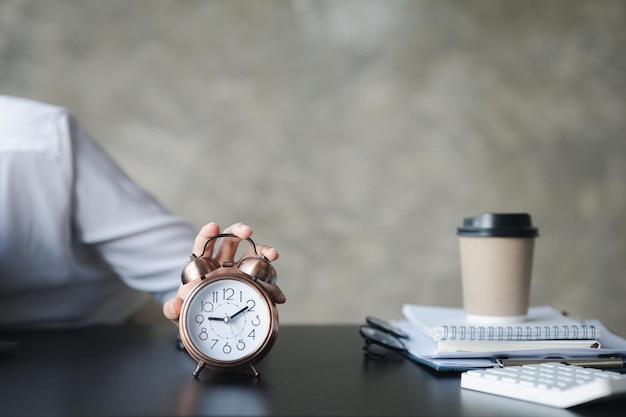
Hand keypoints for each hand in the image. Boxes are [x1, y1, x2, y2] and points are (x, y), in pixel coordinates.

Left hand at [163, 222, 285, 322]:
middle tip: (247, 231)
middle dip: (239, 231)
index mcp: (203, 265)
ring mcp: (240, 272)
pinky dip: (273, 289)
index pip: (204, 244)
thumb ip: (173, 309)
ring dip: (264, 251)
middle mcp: (222, 263)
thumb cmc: (190, 312)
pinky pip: (264, 283)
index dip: (208, 234)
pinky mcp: (253, 286)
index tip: (214, 227)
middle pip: (231, 240)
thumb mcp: (178, 313)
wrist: (208, 326)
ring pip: (253, 254)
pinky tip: (278, 296)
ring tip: (273, 255)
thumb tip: (175, 305)